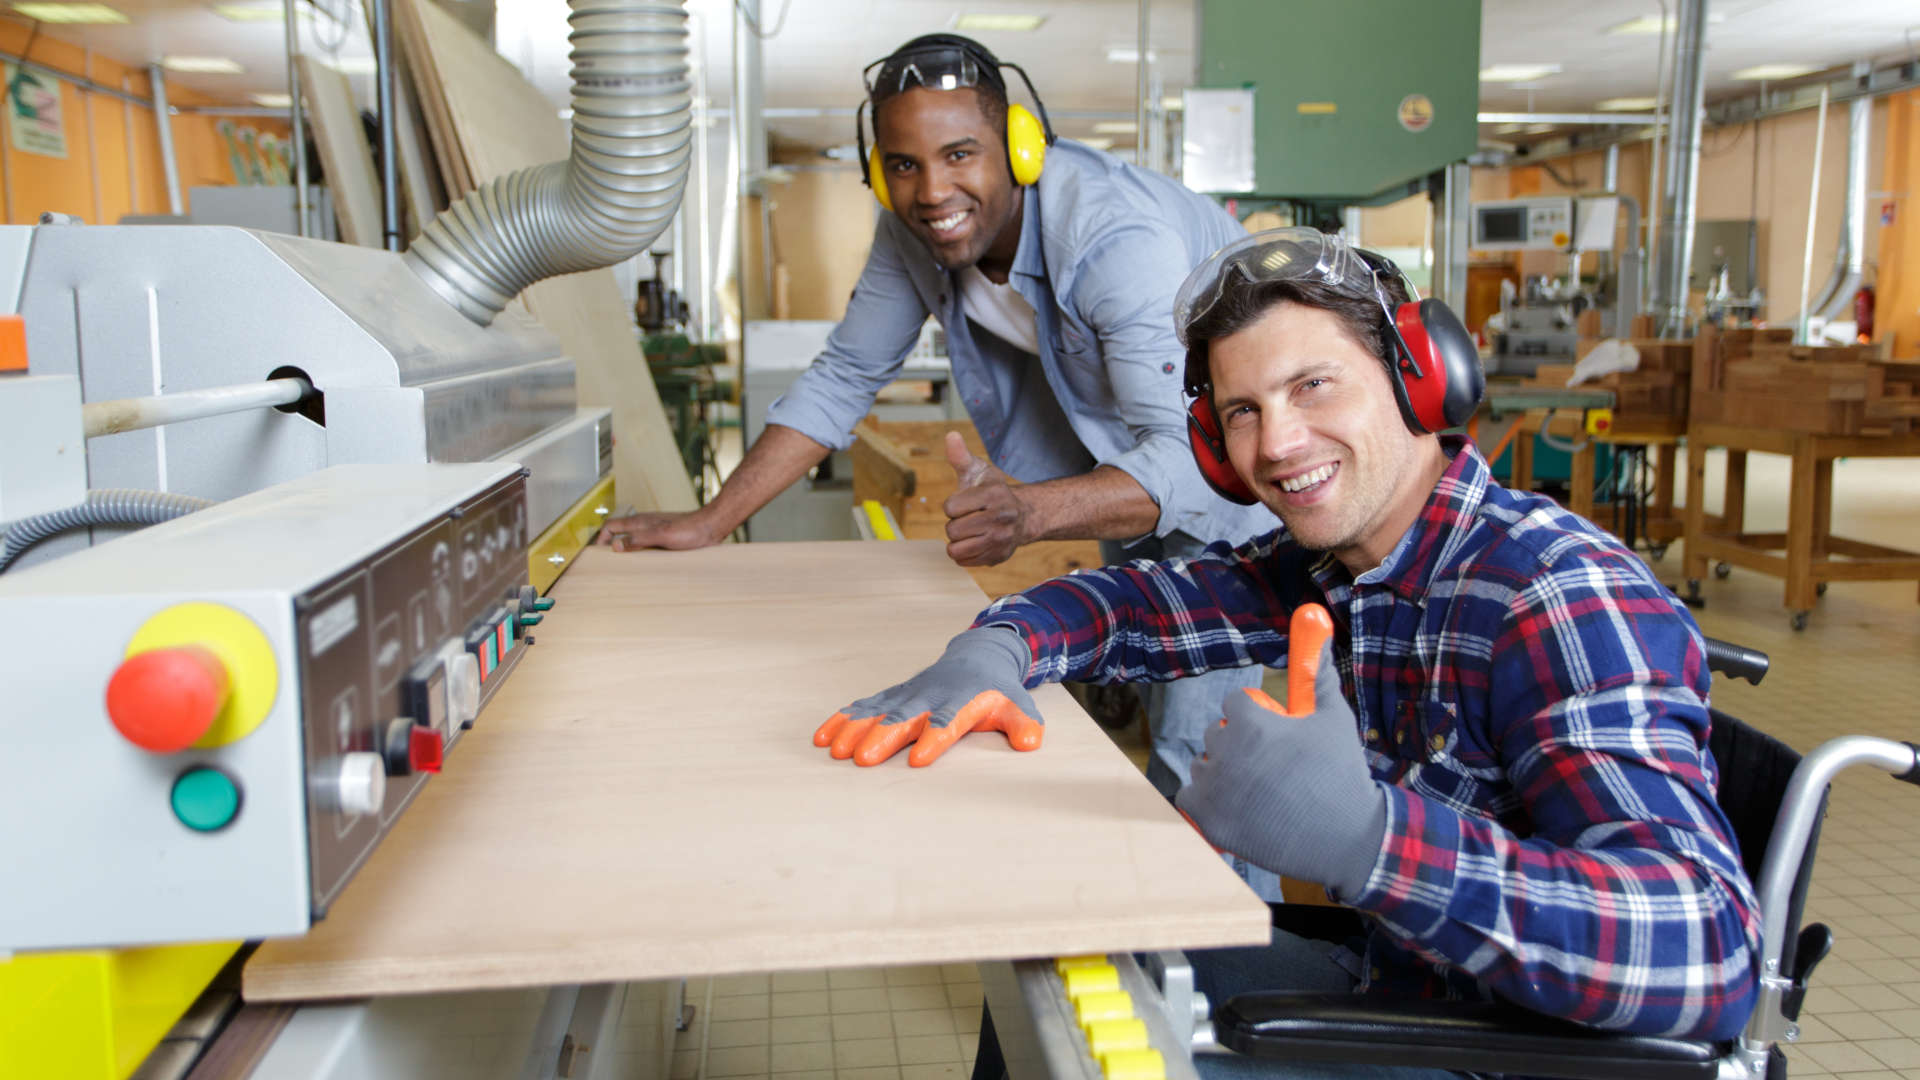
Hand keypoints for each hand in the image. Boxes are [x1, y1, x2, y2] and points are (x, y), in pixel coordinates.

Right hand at [596, 510, 720, 551]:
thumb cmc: (690, 529)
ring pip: (632, 538)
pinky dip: (640, 552)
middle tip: (607, 562)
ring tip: (624, 566)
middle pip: (619, 532)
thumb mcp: (661, 536)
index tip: (598, 554)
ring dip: (626, 549)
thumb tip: (615, 546)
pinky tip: (645, 563)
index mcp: (640, 522)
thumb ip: (638, 539)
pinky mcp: (664, 537)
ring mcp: (654, 530)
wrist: (710, 526)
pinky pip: (645, 544)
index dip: (601, 538)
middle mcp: (645, 524)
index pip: (611, 526)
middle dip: (611, 545)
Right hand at [813, 627, 1043, 766]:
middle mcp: (930, 696)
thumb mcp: (1019, 704)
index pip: (947, 722)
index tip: (919, 758)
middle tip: (863, 759)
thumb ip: (1024, 724)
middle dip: (882, 737)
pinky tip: (823, 737)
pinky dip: (843, 719)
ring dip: (855, 730)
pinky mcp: (893, 695)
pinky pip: (864, 706)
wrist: (978, 655)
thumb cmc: (998, 690)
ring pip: (877, 711)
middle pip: (903, 718)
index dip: (934, 739)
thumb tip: (1030, 742)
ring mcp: (908, 694)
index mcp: (961, 700)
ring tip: (834, 751)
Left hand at [942, 432, 1031, 566]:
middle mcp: (1000, 518)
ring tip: (970, 531)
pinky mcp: (998, 557)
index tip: (966, 503)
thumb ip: (961, 456)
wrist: (1023, 516)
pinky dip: (964, 553)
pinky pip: (963, 561)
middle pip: (952, 530)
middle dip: (955, 524)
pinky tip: (975, 541)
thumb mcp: (978, 471)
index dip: (953, 505)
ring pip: (956, 549)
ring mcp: (1001, 540)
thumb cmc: (992, 492)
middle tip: (969, 518)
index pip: (950, 508)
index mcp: (993, 494)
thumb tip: (950, 435)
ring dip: (957, 541)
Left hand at [1176, 605, 1386, 898]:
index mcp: (1250, 723)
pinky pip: (1190, 796)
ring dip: (1221, 770)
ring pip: (1203, 764)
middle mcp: (1224, 752)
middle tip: (1272, 764)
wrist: (1345, 838)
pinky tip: (1237, 805)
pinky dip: (1207, 799)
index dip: (1257, 716)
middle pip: (1217, 732)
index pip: (1235, 703)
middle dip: (1238, 742)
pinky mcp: (1206, 818)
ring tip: (1259, 788)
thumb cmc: (1341, 774)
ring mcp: (1213, 787)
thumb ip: (1318, 674)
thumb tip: (1319, 628)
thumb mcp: (1334, 719)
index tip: (1278, 734)